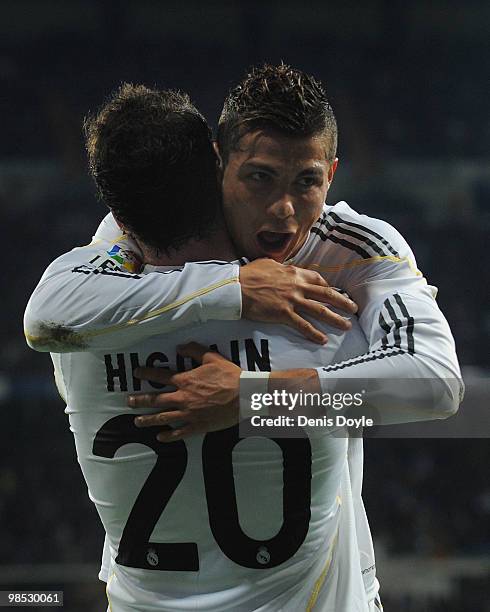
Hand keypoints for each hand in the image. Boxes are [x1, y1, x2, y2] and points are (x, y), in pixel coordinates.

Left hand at [128, 342, 240, 441]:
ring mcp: (189, 414)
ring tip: (137, 421)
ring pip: (163, 418)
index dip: (146, 374)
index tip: (136, 373)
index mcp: (185, 381)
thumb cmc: (229, 376)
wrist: (244, 396)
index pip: (160, 376)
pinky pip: (179, 433)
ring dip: (148, 420)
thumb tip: (179, 347)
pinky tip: (160, 437)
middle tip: (128, 401)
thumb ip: (194, 351)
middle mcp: (183, 398)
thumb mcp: (212, 358)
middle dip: (140, 400)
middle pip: (156, 400)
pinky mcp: (198, 426)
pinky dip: (168, 436)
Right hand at [239, 259, 356, 343]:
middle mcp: (297, 286)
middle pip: (325, 294)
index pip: (317, 279)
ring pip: (319, 310)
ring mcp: (291, 300)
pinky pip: (302, 325)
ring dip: (335, 318)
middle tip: (353, 308)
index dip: (328, 287)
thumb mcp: (268, 264)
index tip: (334, 292)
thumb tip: (285, 268)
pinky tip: (322, 339)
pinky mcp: (283, 314)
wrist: (236, 287)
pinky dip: (313, 333)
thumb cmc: (249, 274)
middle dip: (342, 301)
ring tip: (346, 325)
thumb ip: (281, 267)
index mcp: (294, 273)